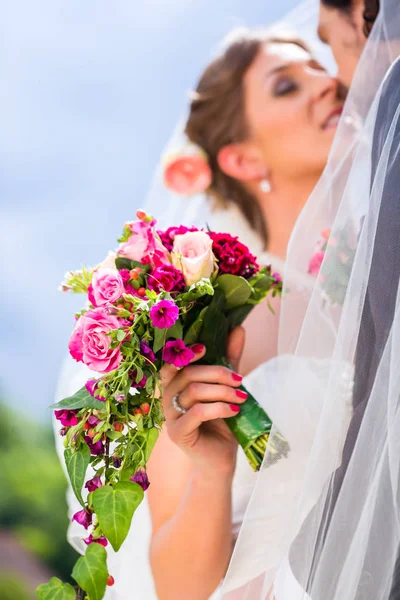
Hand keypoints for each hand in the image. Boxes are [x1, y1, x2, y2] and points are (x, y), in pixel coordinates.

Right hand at [160, 327, 245, 478]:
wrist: (221, 458)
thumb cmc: (221, 422)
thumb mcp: (227, 387)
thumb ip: (229, 360)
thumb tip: (238, 329)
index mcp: (175, 385)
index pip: (171, 362)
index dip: (185, 352)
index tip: (206, 348)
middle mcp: (167, 398)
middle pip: (187, 374)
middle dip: (217, 373)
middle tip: (240, 381)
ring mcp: (170, 416)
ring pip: (193, 392)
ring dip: (222, 392)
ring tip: (241, 398)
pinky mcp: (178, 433)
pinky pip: (197, 412)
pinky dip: (219, 408)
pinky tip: (234, 412)